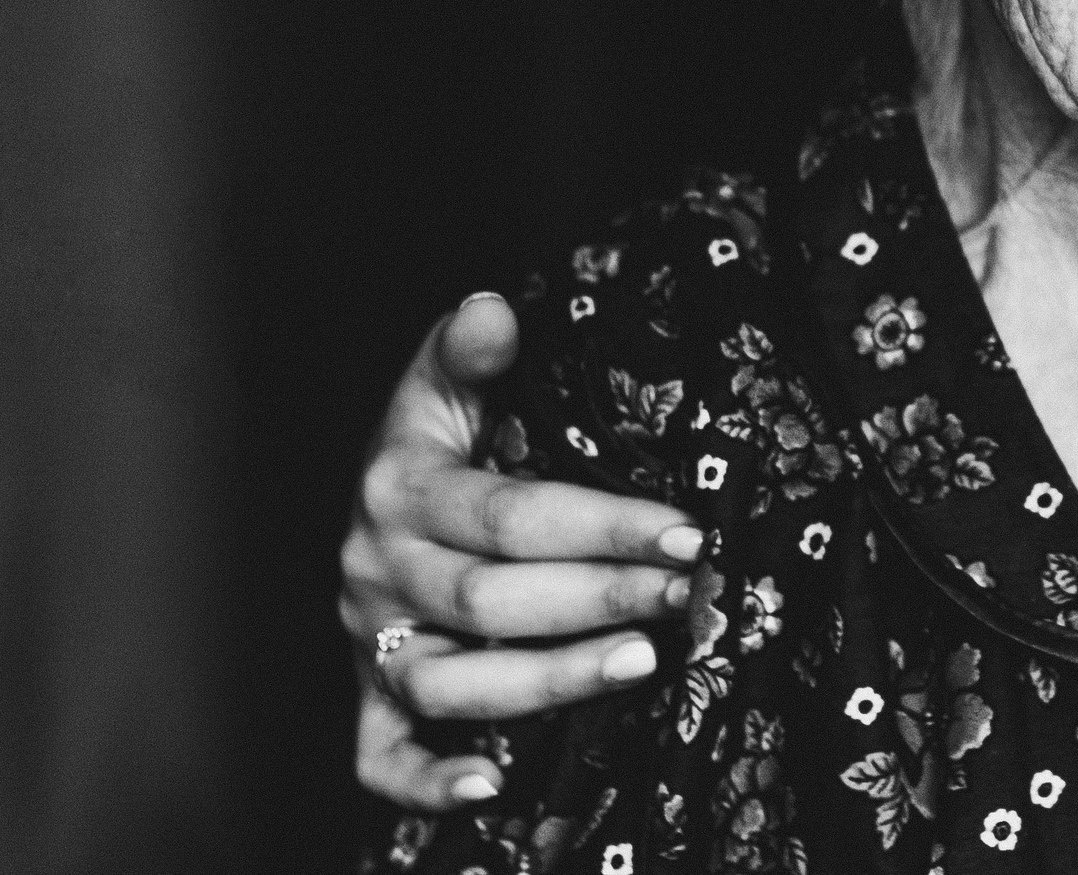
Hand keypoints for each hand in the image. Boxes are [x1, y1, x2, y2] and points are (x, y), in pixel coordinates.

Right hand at [341, 292, 701, 809]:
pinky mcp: (369, 697)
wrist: (370, 497)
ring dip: (551, 681)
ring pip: (454, 683)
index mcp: (400, 490)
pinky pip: (382, 757)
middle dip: (602, 598)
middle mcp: (377, 573)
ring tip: (644, 662)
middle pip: (493, 601)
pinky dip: (430, 780)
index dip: (605, 526)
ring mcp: (371, 642)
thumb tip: (493, 308)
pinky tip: (494, 785)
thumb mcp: (443, 383)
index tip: (691, 533)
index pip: (513, 516)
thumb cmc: (433, 438)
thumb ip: (468, 351)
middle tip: (692, 595)